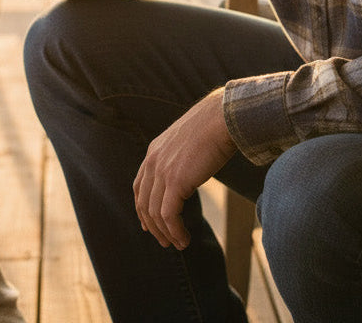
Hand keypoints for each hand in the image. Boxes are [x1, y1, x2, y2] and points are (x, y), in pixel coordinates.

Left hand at [133, 89, 236, 250]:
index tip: (148, 224)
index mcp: (154, 150)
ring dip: (166, 233)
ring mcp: (162, 171)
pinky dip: (175, 232)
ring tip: (178, 244)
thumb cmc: (213, 127)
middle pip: (144, 203)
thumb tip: (189, 168)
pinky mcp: (175, 182)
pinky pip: (169, 216)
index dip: (142, 208)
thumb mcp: (188, 140)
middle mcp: (153, 160)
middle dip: (152, 226)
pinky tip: (184, 239)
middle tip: (165, 241)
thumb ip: (181, 155)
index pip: (139, 185)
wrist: (222, 118)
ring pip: (155, 213)